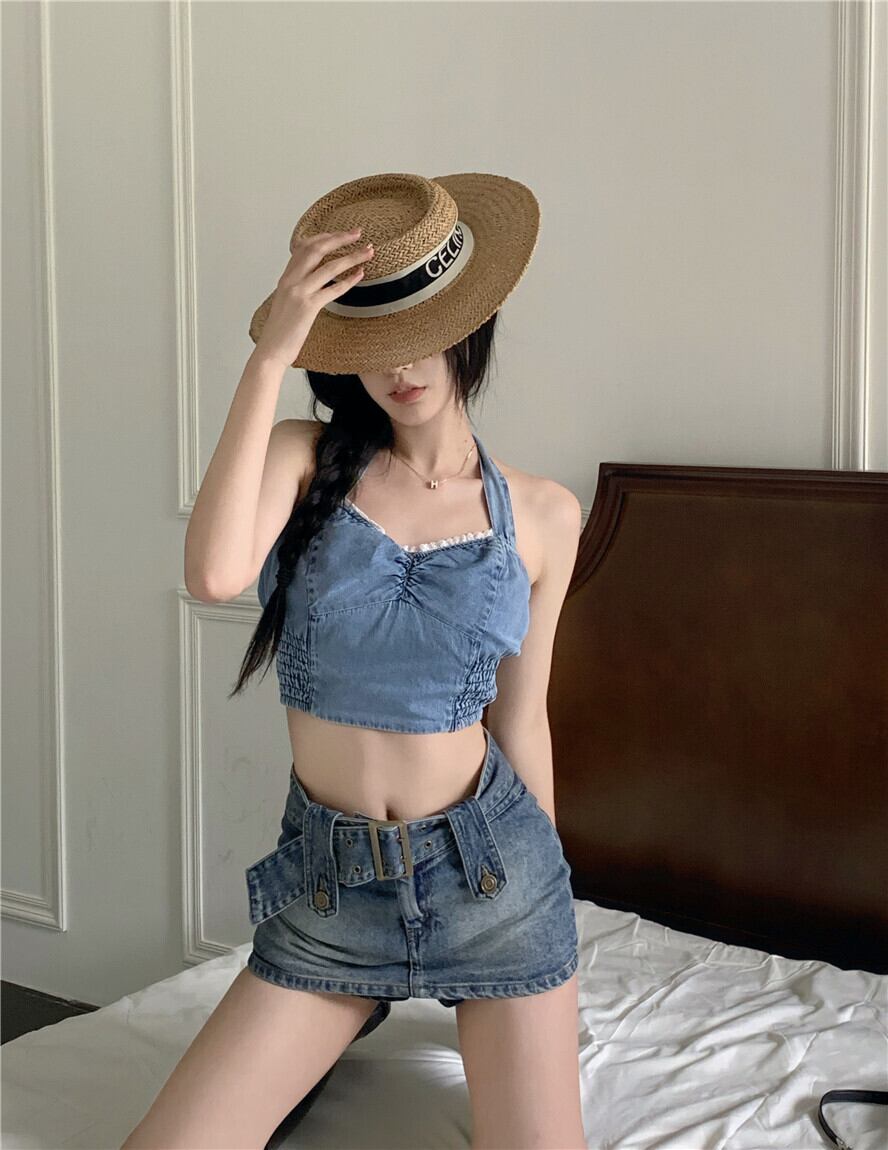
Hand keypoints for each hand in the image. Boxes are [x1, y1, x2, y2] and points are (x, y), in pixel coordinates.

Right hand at [254, 228, 374, 368]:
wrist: (270, 351)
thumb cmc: (280, 332)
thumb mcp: (286, 303)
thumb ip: (298, 288)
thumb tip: (315, 282)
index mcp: (286, 278)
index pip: (304, 247)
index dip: (324, 236)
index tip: (342, 233)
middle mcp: (291, 280)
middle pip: (317, 249)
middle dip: (339, 238)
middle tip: (358, 233)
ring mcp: (299, 292)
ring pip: (329, 267)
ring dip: (351, 257)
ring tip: (368, 252)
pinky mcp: (308, 307)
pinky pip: (332, 289)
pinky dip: (348, 281)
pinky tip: (360, 275)